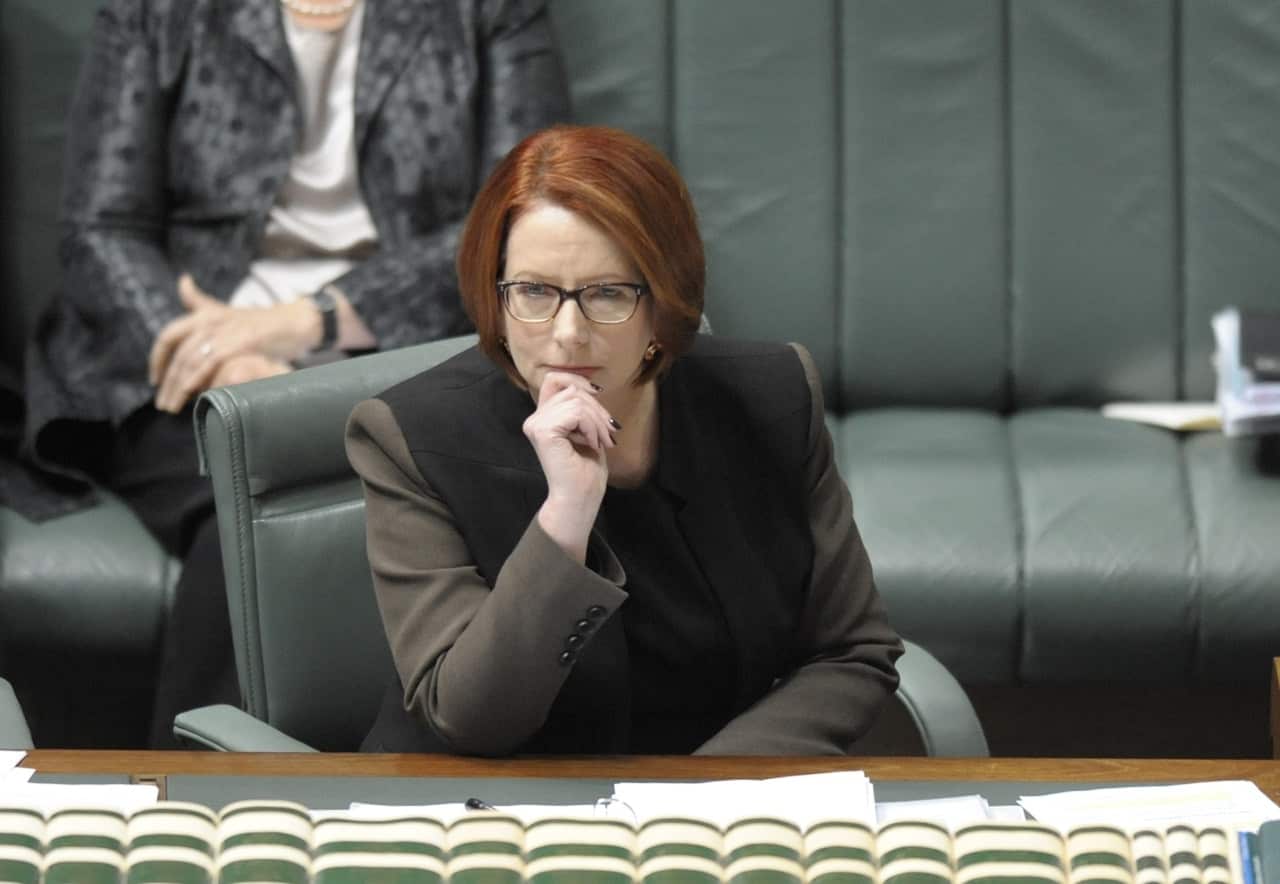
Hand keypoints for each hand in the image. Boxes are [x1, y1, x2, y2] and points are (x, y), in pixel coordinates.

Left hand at [149, 275, 320, 411]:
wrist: (294, 321)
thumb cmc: (259, 321)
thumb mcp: (226, 309)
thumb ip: (201, 302)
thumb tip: (183, 282)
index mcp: (204, 314)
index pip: (169, 336)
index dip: (158, 359)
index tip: (155, 380)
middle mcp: (212, 319)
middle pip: (178, 353)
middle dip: (168, 381)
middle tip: (163, 404)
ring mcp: (228, 330)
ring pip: (192, 360)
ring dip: (179, 385)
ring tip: (173, 406)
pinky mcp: (243, 341)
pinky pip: (213, 361)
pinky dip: (199, 378)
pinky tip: (193, 394)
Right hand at [524, 372, 617, 560]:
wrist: (579, 499)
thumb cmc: (585, 471)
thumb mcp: (587, 430)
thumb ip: (582, 408)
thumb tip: (593, 386)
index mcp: (542, 417)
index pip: (554, 379)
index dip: (577, 380)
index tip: (598, 394)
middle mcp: (534, 419)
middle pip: (571, 390)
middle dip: (597, 408)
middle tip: (609, 434)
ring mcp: (536, 424)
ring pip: (576, 400)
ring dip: (597, 420)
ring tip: (602, 442)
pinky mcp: (543, 431)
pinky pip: (576, 412)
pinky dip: (591, 426)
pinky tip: (591, 444)